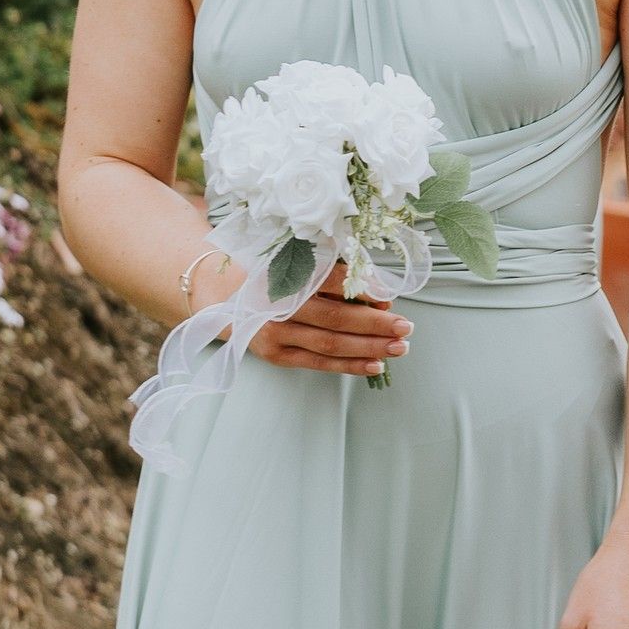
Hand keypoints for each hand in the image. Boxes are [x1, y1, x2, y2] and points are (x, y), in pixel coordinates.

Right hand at [202, 251, 411, 376]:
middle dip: (375, 325)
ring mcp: (275, 333)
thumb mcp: (297, 263)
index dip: (363, 290)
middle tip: (407, 327)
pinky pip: (320, 363)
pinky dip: (350, 365)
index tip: (390, 298)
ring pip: (330, 344)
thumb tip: (381, 297)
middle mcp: (278, 305)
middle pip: (335, 318)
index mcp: (284, 273)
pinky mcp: (276, 355)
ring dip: (369, 348)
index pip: (331, 281)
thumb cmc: (271, 275)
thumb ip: (336, 276)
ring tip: (399, 348)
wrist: (222, 296)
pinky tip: (376, 365)